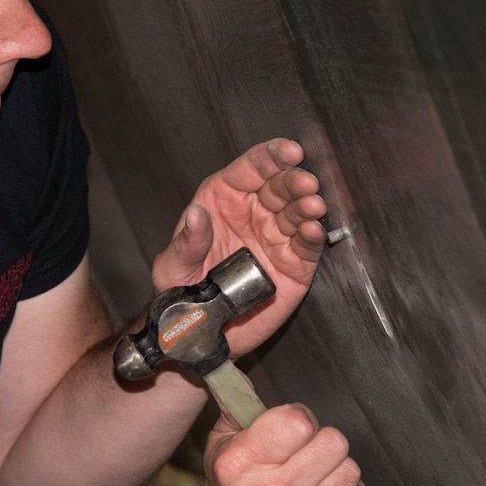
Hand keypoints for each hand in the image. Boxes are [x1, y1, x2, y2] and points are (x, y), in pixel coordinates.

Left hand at [151, 139, 327, 356]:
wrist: (201, 333)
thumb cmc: (182, 294)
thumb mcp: (172, 270)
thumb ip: (185, 244)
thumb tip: (196, 215)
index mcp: (223, 200)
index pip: (250, 169)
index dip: (270, 156)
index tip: (287, 152)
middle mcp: (253, 213)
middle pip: (279, 186)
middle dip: (294, 180)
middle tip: (305, 183)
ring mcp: (275, 237)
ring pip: (297, 212)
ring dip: (307, 206)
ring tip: (313, 206)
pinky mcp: (293, 264)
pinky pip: (306, 245)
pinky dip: (312, 236)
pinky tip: (313, 230)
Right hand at [190, 402, 366, 485]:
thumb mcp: (222, 441)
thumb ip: (236, 401)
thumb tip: (238, 362)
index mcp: (240, 464)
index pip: (299, 421)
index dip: (302, 418)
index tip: (292, 429)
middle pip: (334, 444)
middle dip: (323, 443)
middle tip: (306, 454)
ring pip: (351, 472)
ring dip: (336, 470)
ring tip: (314, 479)